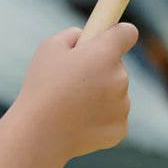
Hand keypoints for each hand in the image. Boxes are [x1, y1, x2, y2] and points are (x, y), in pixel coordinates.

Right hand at [18, 22, 137, 159]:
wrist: (40, 134)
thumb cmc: (41, 88)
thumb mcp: (49, 48)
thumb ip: (72, 35)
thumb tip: (84, 36)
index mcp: (104, 54)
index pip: (128, 33)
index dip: (118, 34)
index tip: (110, 38)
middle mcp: (120, 77)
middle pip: (117, 66)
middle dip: (100, 70)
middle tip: (73, 81)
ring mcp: (122, 105)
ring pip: (116, 92)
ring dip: (100, 95)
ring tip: (71, 105)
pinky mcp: (120, 128)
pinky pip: (113, 116)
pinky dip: (100, 118)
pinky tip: (78, 122)